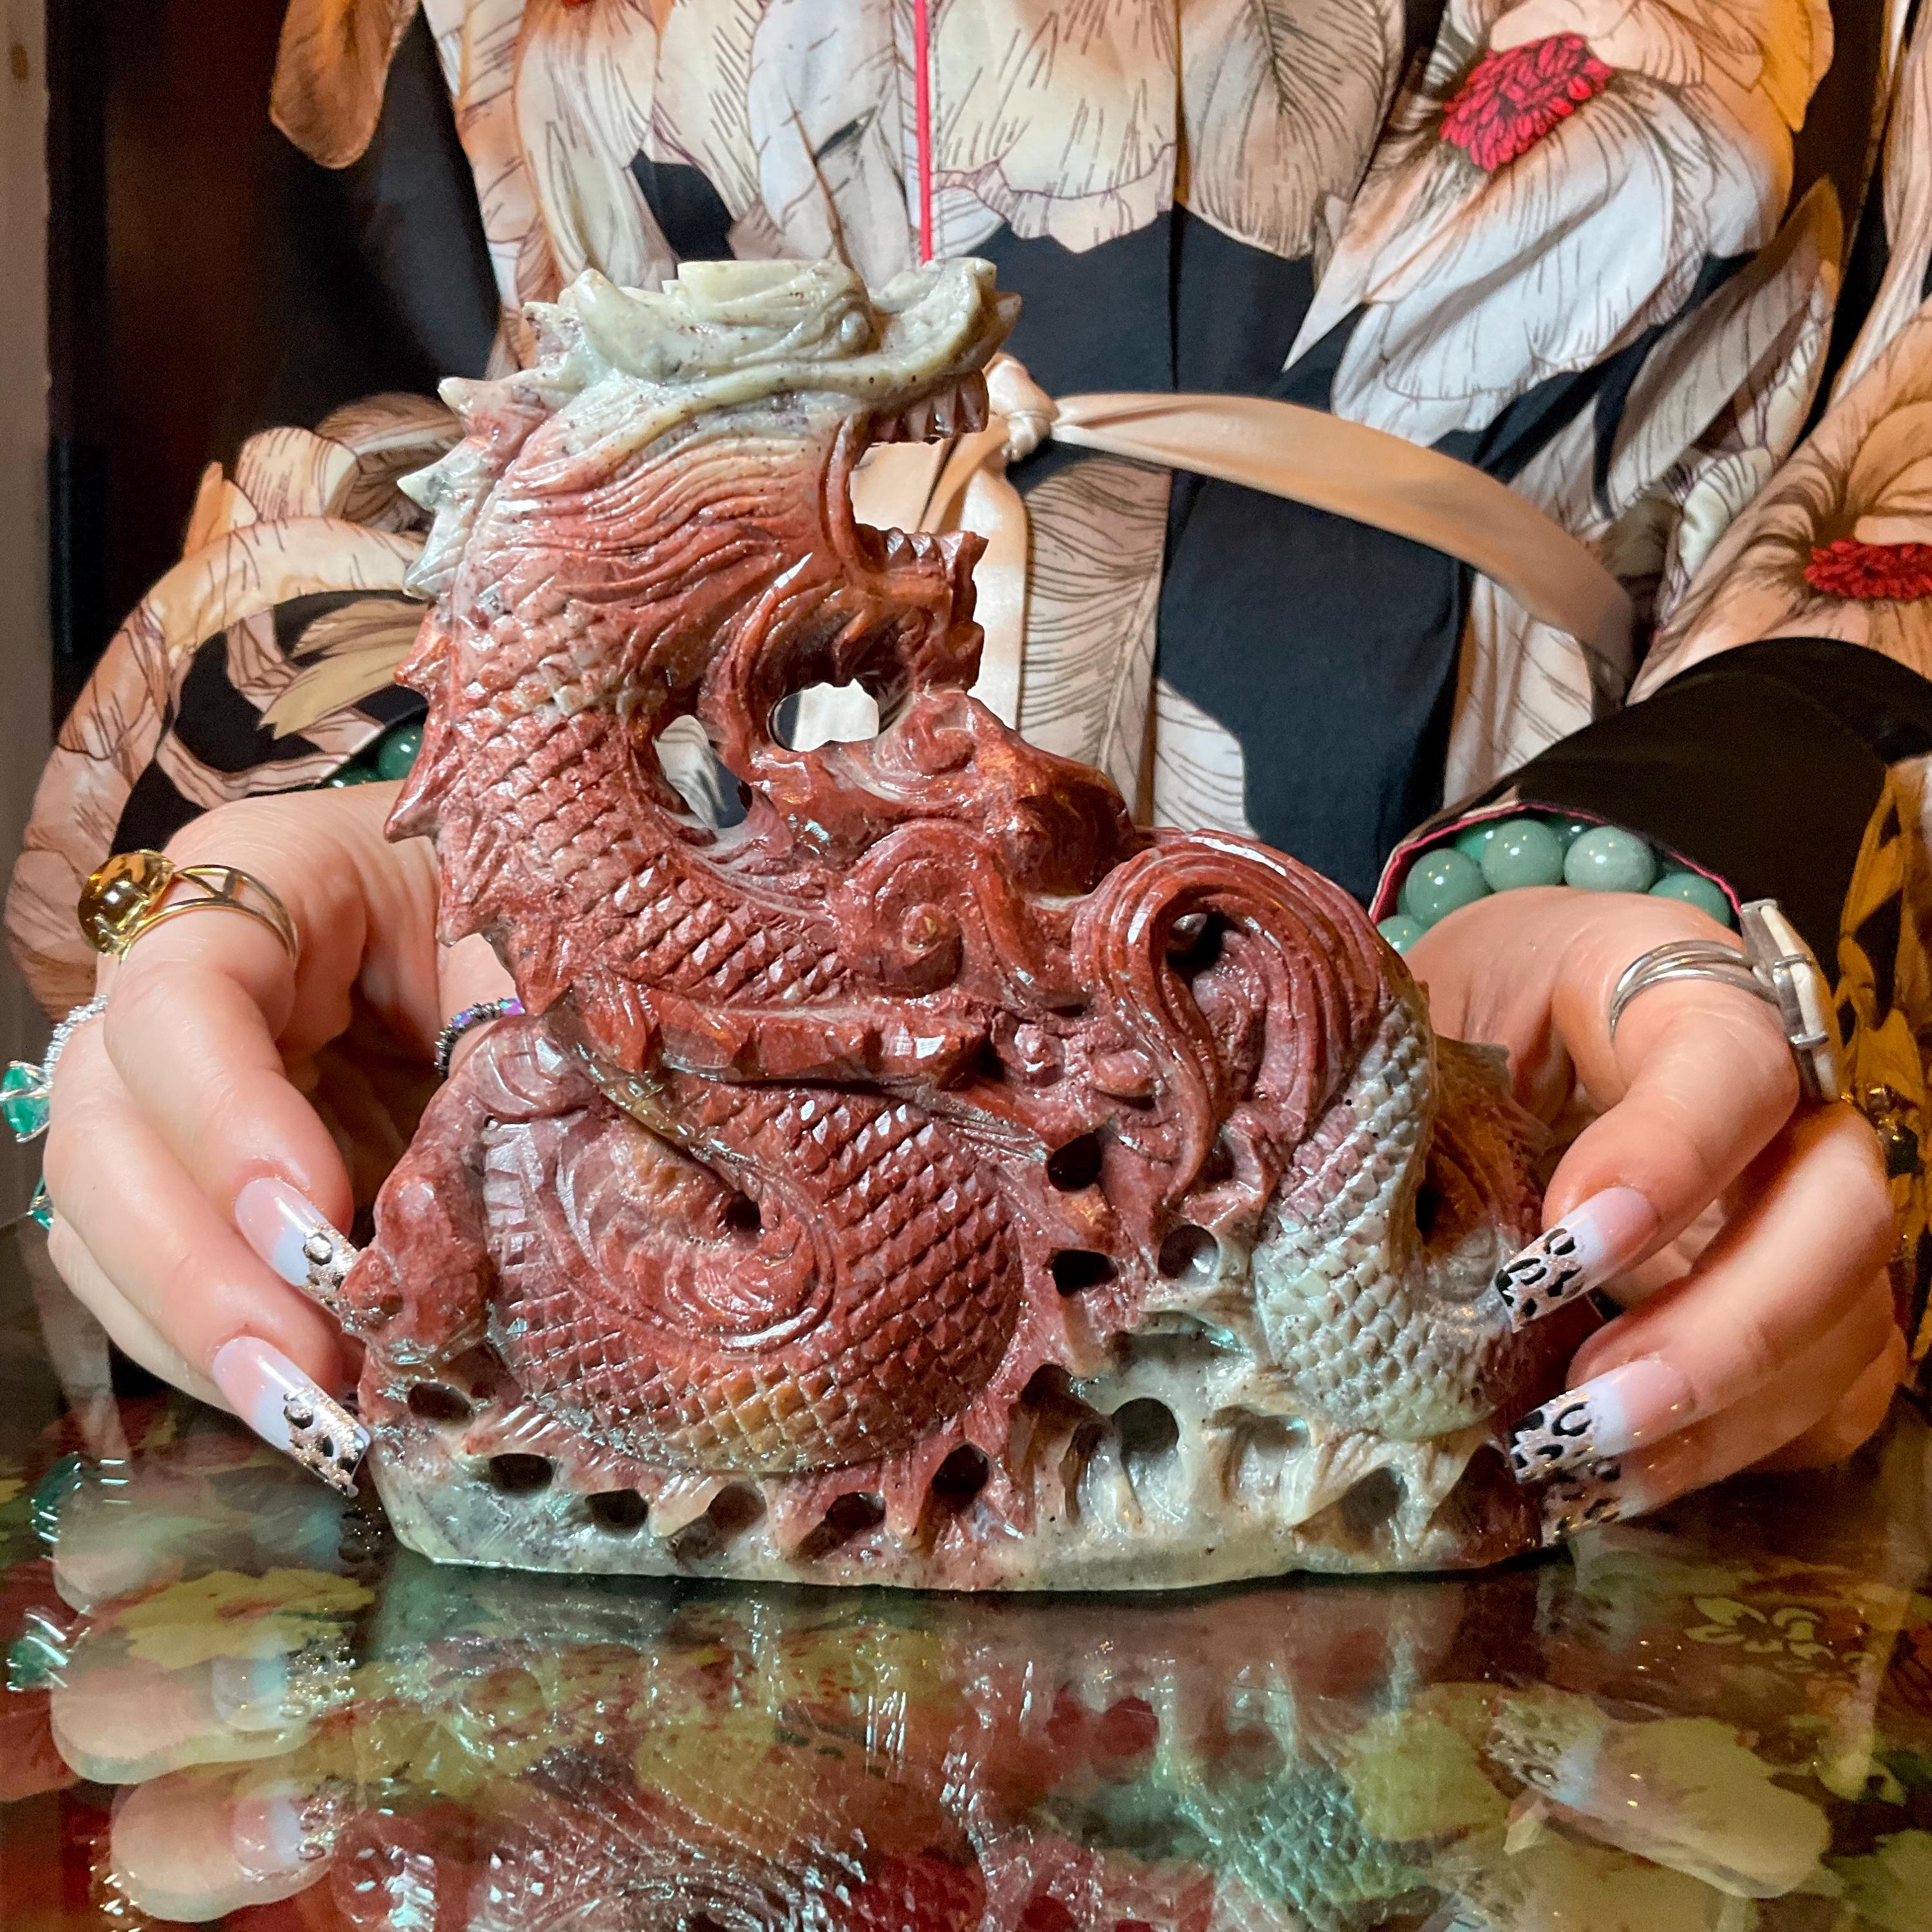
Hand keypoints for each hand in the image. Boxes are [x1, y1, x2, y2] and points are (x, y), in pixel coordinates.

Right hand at [40, 786, 513, 1478]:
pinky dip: (215, 1348)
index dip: (226, 1118)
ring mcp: (176, 1080)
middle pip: (103, 1125)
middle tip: (306, 1362)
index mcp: (262, 879)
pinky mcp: (203, 1170)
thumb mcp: (536, 959)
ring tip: (311, 1417)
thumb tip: (498, 1224)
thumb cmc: (547, 909)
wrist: (555, 909)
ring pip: (100, 1217)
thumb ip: (507, 1059)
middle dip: (196, 1263)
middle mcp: (183, 978)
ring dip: (196, 1331)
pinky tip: (303, 1404)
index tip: (315, 1222)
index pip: (180, 996)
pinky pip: (150, 1271)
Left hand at [1409, 887, 1903, 1536]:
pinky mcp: (1808, 1303)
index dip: (1667, 1162)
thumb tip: (1369, 1195)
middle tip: (1580, 1402)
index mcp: (1686, 989)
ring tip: (1579, 1463)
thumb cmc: (1472, 1002)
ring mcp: (1811, 1207)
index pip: (1732, 1065)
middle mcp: (1790, 1100)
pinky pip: (1823, 1397)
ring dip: (1721, 1415)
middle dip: (1723, 1331)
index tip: (1556, 1252)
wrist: (1510, 1013)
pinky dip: (1732, 1452)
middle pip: (1841, 1214)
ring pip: (1847, 1323)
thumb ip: (1437, 1074)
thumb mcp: (1442, 1002)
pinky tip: (1618, 1484)